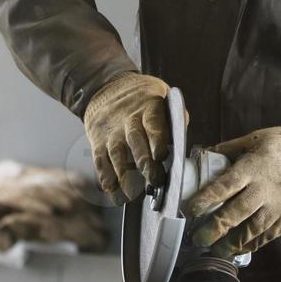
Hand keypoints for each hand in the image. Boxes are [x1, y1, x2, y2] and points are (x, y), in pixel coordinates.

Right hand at [83, 73, 171, 200]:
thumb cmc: (143, 100)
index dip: (157, 139)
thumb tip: (182, 139)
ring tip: (131, 194)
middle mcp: (128, 119)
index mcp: (149, 107)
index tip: (161, 156)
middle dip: (144, 161)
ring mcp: (112, 131)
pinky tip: (113, 192)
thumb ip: (173, 118)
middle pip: (135, 140)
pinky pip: (101, 161)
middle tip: (154, 180)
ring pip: (116, 153)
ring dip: (123, 175)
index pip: (153, 122)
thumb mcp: (162, 97)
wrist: (107, 88)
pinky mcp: (98, 142)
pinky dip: (106, 178)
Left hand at [183, 126, 280, 257]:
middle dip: (215, 229)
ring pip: (252, 229)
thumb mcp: (256, 138)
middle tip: (199, 240)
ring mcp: (279, 206)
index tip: (189, 210)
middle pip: (236, 213)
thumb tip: (206, 153)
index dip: (205, 199)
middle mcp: (264, 189)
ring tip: (217, 250)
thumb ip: (231, 148)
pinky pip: (269, 235)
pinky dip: (253, 244)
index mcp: (253, 167)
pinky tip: (241, 248)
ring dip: (232, 242)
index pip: (224, 185)